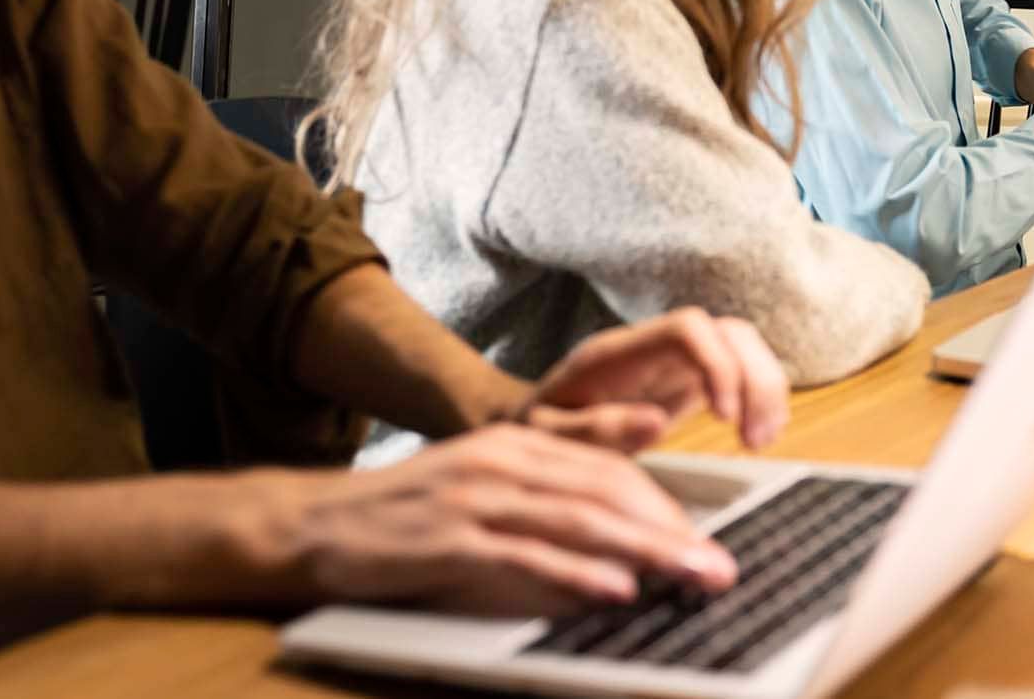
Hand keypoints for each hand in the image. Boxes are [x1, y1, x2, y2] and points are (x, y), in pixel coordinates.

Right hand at [228, 425, 735, 618]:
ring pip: (578, 520)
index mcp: (516, 444)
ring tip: (690, 574)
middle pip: (606, 492)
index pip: (609, 470)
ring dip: (643, 551)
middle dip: (671, 530)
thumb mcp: (481, 491)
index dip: (663, 504)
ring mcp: (475, 498)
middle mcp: (502, 461)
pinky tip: (614, 589)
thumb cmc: (405, 518)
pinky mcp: (449, 539)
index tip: (705, 538)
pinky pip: (524, 556)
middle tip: (719, 565)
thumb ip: (543, 504)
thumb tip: (615, 544)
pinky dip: (574, 574)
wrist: (315, 522)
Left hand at [526, 308, 790, 451]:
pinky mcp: (687, 380)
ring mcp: (674, 361)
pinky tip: (759, 434)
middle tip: (754, 439)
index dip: (718, 364)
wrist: (531, 423)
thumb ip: (593, 430)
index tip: (725, 417)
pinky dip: (761, 397)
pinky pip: (740, 371)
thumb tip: (656, 422)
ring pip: (742, 345)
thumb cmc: (536, 430)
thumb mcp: (546, 438)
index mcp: (618, 353)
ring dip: (765, 388)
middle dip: (755, 379)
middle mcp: (653, 348)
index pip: (687, 328)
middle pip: (728, 332)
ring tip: (760, 440)